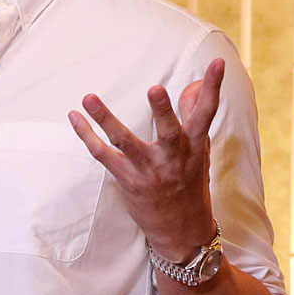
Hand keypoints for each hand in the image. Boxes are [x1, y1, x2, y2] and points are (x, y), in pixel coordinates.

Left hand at [68, 58, 224, 262]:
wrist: (182, 232)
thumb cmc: (189, 184)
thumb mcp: (198, 151)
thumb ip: (194, 115)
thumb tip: (194, 83)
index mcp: (194, 147)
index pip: (207, 113)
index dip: (213, 88)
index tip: (218, 62)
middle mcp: (174, 158)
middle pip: (170, 131)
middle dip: (163, 111)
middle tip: (155, 89)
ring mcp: (150, 171)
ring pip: (126, 142)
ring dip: (105, 119)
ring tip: (89, 98)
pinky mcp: (128, 182)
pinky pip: (103, 156)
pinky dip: (87, 136)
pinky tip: (75, 118)